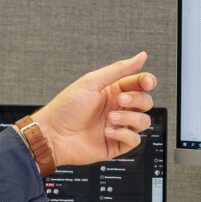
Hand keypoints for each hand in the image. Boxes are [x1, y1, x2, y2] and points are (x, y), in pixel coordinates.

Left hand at [32, 51, 154, 166]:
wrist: (53, 135)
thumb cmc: (66, 107)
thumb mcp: (92, 82)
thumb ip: (120, 69)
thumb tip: (141, 56)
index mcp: (113, 91)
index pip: (139, 84)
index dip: (147, 81)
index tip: (147, 82)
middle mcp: (118, 108)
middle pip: (145, 102)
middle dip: (136, 100)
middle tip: (119, 100)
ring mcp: (118, 127)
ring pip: (143, 121)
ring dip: (130, 118)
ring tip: (110, 118)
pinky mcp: (116, 145)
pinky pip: (134, 140)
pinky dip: (124, 134)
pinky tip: (108, 131)